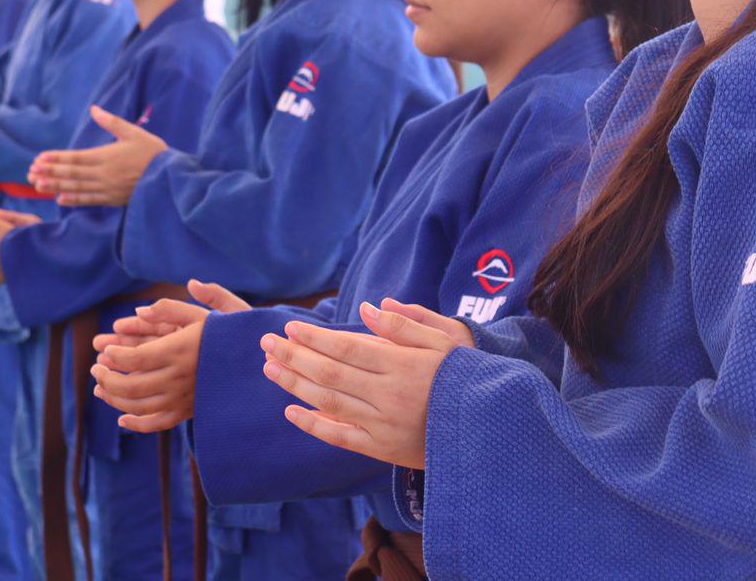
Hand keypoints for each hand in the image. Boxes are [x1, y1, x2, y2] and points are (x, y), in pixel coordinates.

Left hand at [27, 106, 167, 206]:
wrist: (171, 178)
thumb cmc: (153, 152)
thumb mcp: (134, 133)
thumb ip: (112, 122)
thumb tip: (94, 109)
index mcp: (107, 156)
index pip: (75, 158)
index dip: (56, 159)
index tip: (40, 158)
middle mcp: (104, 174)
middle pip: (71, 174)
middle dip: (50, 173)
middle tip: (30, 173)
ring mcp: (108, 189)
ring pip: (76, 188)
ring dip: (56, 186)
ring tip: (38, 185)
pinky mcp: (113, 200)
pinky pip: (89, 201)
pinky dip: (73, 200)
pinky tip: (59, 199)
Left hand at [89, 280, 248, 433]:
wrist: (251, 367)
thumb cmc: (226, 335)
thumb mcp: (203, 314)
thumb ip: (171, 308)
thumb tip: (140, 309)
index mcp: (179, 351)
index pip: (135, 358)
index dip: (114, 356)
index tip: (104, 351)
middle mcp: (178, 378)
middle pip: (130, 386)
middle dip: (106, 378)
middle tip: (95, 368)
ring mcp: (182, 399)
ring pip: (138, 406)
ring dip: (113, 399)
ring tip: (101, 387)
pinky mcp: (187, 412)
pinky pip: (156, 424)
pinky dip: (135, 424)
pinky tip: (121, 418)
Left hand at [259, 300, 464, 469]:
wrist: (489, 428)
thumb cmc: (466, 376)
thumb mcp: (445, 341)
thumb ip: (405, 324)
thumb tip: (368, 307)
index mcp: (402, 365)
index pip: (347, 348)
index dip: (314, 338)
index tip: (289, 328)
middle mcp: (388, 395)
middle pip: (330, 372)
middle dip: (293, 356)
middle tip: (266, 343)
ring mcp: (382, 425)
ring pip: (329, 402)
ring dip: (295, 384)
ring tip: (269, 369)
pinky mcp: (382, 448)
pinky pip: (340, 436)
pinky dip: (313, 424)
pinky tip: (291, 410)